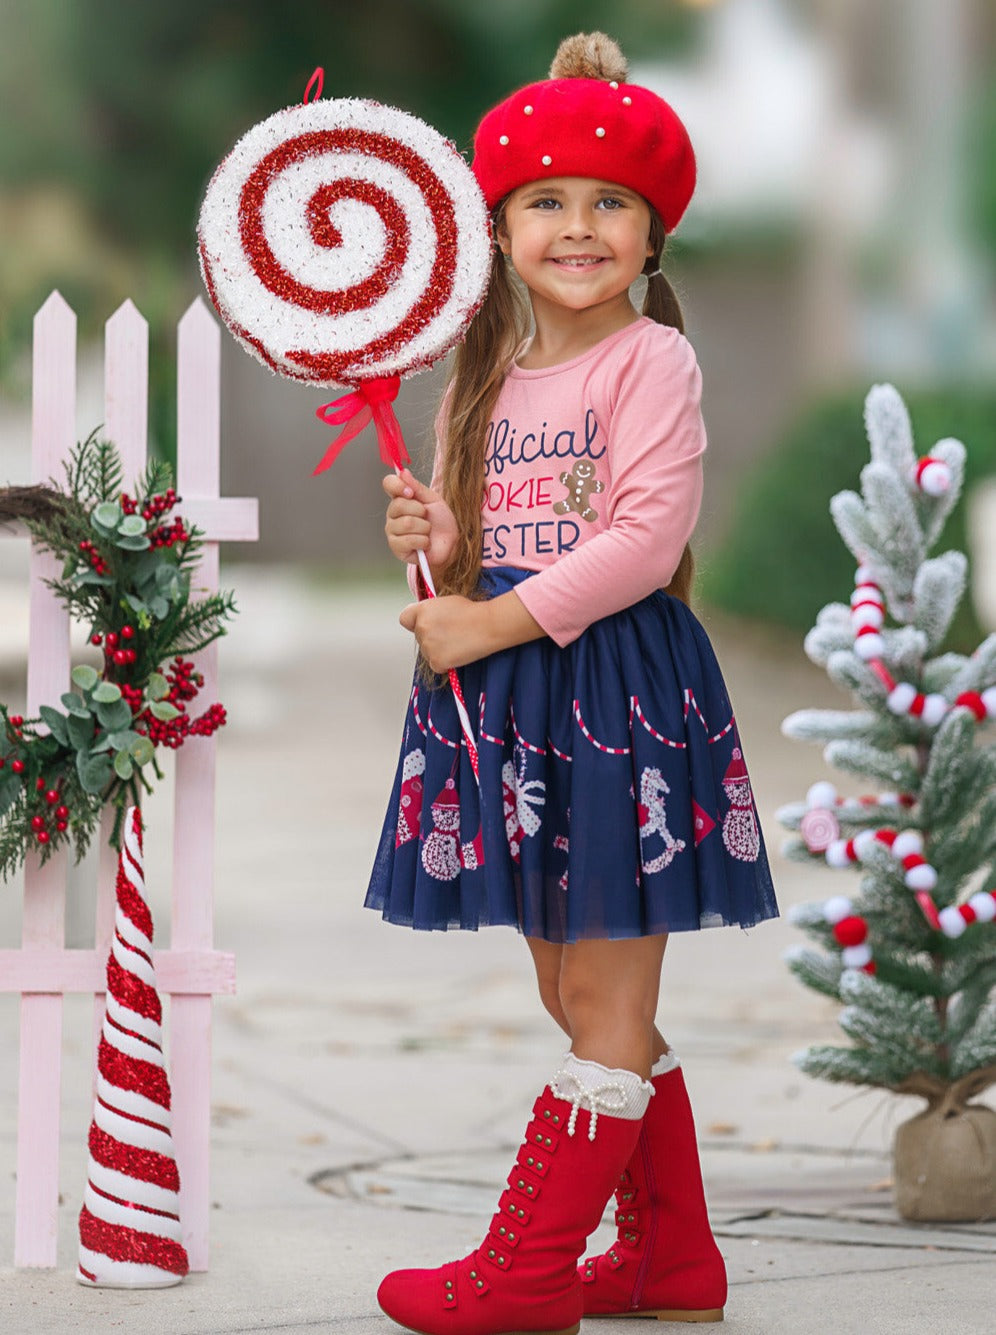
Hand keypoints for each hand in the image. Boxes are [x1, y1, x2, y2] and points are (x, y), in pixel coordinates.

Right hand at [383, 469, 457, 576]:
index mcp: (400, 499)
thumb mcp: (433, 500)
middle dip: (420, 512)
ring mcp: (392, 531)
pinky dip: (423, 541)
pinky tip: (425, 543)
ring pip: (406, 523)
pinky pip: (409, 540)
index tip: (411, 493)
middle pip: (399, 505)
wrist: (451, 544)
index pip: (389, 484)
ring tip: (427, 532)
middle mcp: (392, 514)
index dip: (398, 485)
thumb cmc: (441, 522)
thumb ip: (417, 487)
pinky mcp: (397, 548)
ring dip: (424, 528)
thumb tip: (403, 472)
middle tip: (426, 518)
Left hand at [399, 591, 544, 671]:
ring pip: (428, 653)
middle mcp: (421, 628)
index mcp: (422, 610)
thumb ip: (432, 611)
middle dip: (432, 638)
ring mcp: (427, 646)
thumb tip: (428, 620)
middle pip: (420, 638)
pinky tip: (459, 653)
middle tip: (451, 635)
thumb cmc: (473, 612)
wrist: (487, 625)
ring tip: (458, 643)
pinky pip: (437, 666)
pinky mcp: (436, 661)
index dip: (415, 623)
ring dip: (439, 651)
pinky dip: (446, 664)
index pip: (405, 619)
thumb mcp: (447, 602)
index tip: (425, 625)